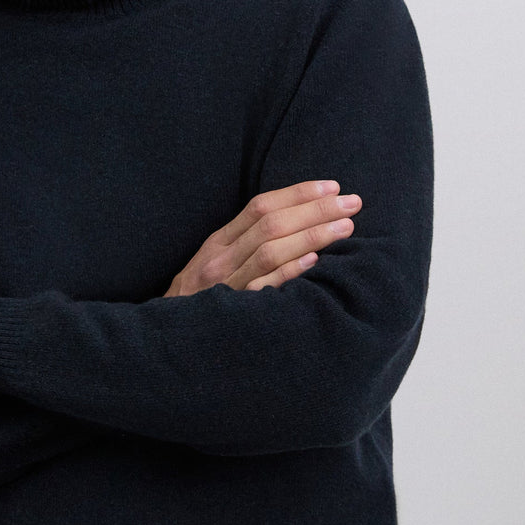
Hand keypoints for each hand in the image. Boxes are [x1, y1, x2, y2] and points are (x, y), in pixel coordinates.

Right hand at [164, 181, 360, 297]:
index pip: (261, 206)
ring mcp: (226, 285)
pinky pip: (263, 287)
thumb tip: (297, 221)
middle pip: (270, 224)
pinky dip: (288, 271)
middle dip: (315, 210)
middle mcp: (221, 259)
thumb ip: (246, 243)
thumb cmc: (201, 298)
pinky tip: (315, 260)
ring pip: (269, 251)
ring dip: (311, 234)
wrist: (171, 337)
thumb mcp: (215, 263)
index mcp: (219, 242)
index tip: (333, 187)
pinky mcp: (234, 312)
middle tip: (352, 203)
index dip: (298, 193)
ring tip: (346, 226)